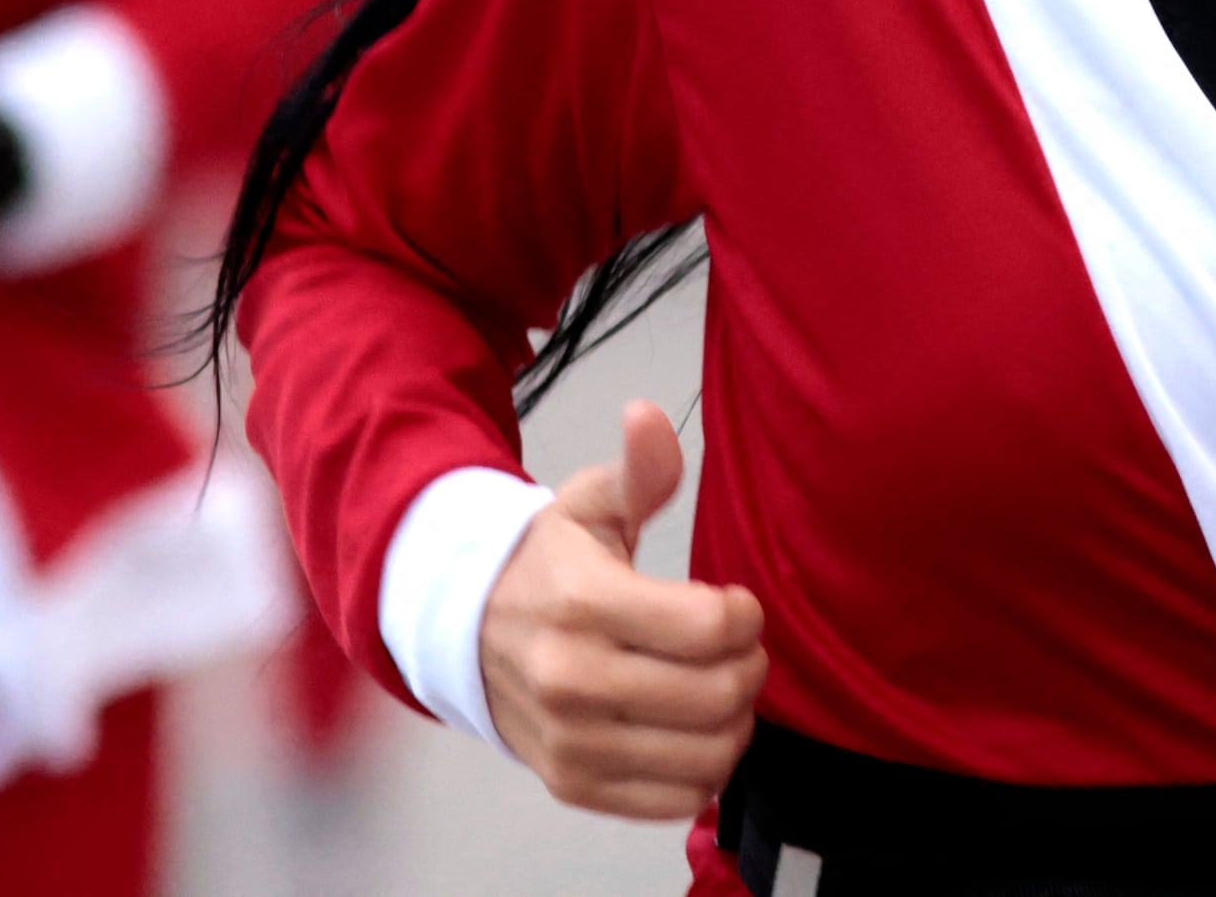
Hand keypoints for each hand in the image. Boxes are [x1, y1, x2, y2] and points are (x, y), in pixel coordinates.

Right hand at [480, 399, 769, 817]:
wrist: (466, 633)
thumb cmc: (547, 566)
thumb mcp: (587, 505)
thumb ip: (636, 469)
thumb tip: (649, 415)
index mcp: (584, 602)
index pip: (709, 628)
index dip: (744, 613)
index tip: (734, 603)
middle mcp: (573, 680)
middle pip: (718, 695)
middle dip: (749, 665)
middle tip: (736, 647)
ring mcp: (572, 742)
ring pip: (706, 756)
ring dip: (735, 722)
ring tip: (720, 689)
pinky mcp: (573, 785)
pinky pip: (675, 800)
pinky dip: (702, 770)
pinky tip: (692, 731)